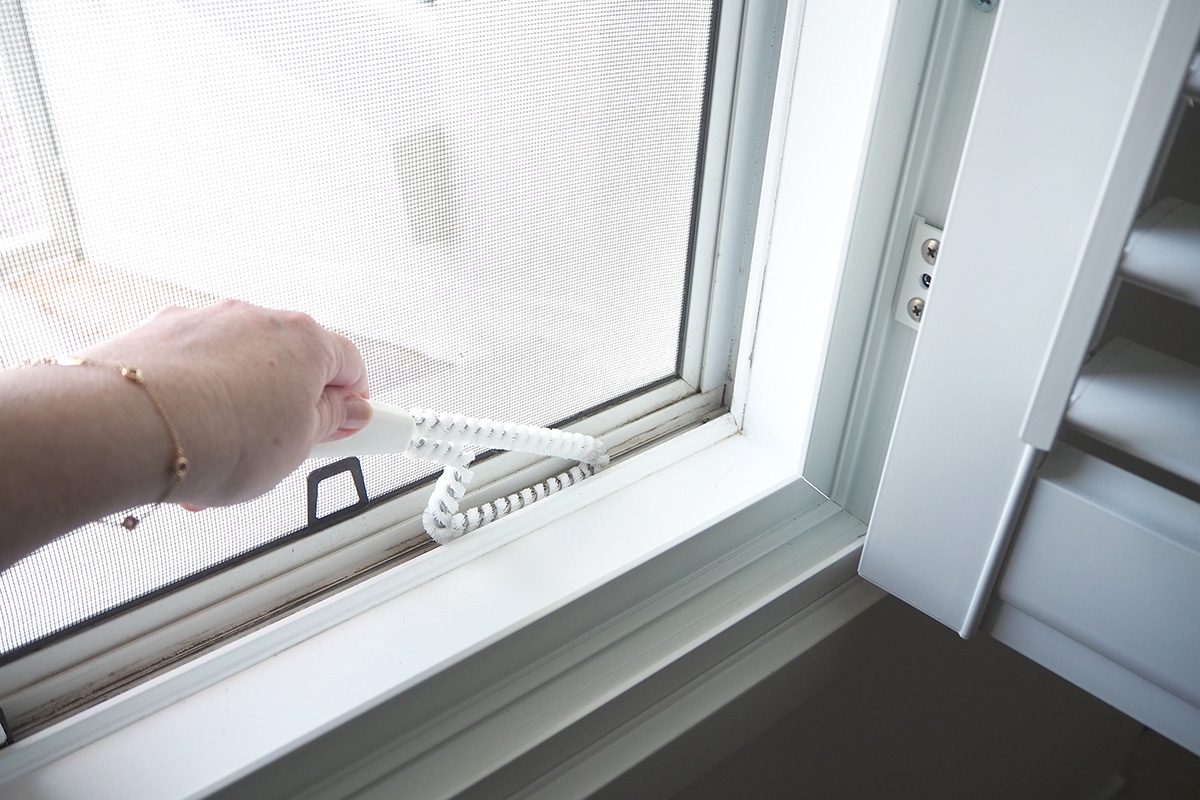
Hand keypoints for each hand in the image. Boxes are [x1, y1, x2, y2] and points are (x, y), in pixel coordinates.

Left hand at [81, 300, 370, 508]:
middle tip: (288, 451)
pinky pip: (192, 374)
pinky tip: (187, 446)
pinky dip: (197, 405)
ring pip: (237, 372)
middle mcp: (253, 319)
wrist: (124, 429)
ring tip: (225, 461)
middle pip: (290, 365)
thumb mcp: (298, 447)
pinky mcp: (156, 338)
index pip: (349, 364)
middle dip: (290, 409)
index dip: (355, 403)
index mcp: (304, 338)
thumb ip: (328, 424)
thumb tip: (343, 413)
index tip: (354, 426)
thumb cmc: (215, 434)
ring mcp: (201, 324)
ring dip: (240, 412)